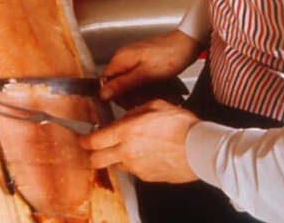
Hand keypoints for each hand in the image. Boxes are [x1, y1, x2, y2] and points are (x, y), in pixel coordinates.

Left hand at [78, 99, 199, 182]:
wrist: (202, 148)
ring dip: (113, 159)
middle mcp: (128, 152)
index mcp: (125, 132)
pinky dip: (133, 164)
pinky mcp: (149, 178)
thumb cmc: (181, 125)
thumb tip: (124, 116)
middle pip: (96, 160)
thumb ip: (133, 111)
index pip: (93, 141)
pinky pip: (134, 171)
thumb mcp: (154, 106)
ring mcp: (138, 168)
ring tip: (123, 149)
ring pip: (115, 166)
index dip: (83, 140)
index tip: (81, 138)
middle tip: (93, 148)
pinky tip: (144, 155)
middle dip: (91, 154)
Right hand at [100, 29, 202, 101]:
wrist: (187, 43)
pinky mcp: (142, 59)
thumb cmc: (170, 56)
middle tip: (144, 100)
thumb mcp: (146, 75)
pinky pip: (137, 75)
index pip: (106, 82)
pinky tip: (155, 87)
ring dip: (138, 90)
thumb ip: (123, 84)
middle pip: (116, 82)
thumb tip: (104, 93)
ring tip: (152, 94)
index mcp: (120, 59)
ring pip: (128, 80)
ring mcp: (133, 57)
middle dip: (129, 94)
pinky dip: (144, 84)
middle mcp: (123, 56)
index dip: (116, 96)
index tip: (130, 103)